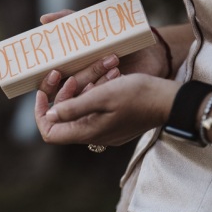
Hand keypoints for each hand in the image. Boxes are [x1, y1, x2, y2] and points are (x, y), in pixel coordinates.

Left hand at [34, 74, 178, 146]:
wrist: (170, 100)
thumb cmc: (137, 95)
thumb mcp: (102, 96)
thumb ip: (74, 107)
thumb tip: (49, 115)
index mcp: (88, 132)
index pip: (50, 132)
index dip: (40, 112)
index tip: (43, 92)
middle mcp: (95, 135)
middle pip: (63, 119)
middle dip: (61, 95)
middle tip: (69, 76)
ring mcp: (106, 130)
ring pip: (80, 112)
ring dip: (80, 91)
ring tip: (92, 75)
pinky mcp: (116, 123)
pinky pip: (96, 110)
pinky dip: (95, 93)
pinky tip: (105, 79)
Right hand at [37, 10, 122, 100]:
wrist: (145, 50)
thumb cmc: (114, 36)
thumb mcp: (89, 25)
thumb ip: (68, 20)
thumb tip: (44, 19)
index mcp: (67, 69)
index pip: (49, 84)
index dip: (48, 83)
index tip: (56, 71)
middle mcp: (77, 85)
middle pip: (68, 91)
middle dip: (85, 74)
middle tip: (100, 61)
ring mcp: (93, 94)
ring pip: (86, 95)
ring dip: (99, 78)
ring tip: (114, 60)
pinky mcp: (108, 99)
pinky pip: (103, 98)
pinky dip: (110, 85)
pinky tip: (119, 74)